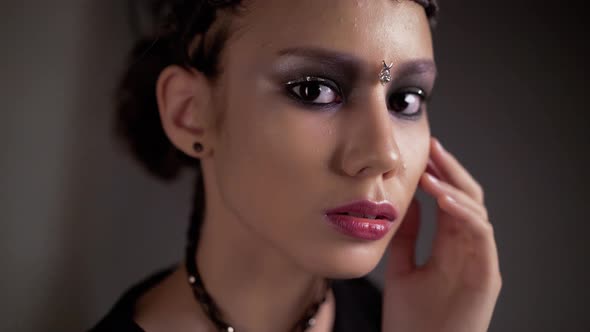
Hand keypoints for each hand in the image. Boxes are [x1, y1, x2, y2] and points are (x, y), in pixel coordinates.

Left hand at [382, 138, 500, 331]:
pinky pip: (481, 235)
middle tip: (432, 146)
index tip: (422, 151)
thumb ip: (406, 237)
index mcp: (449, 246)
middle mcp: (468, 249)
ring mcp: (479, 261)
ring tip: (431, 169)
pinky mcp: (487, 276)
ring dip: (455, 187)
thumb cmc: (411, 320)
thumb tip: (406, 202)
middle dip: (450, 170)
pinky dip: (464, 213)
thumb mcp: (401, 269)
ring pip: (477, 211)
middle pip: (466, 198)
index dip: (439, 174)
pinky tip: (443, 198)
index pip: (449, 200)